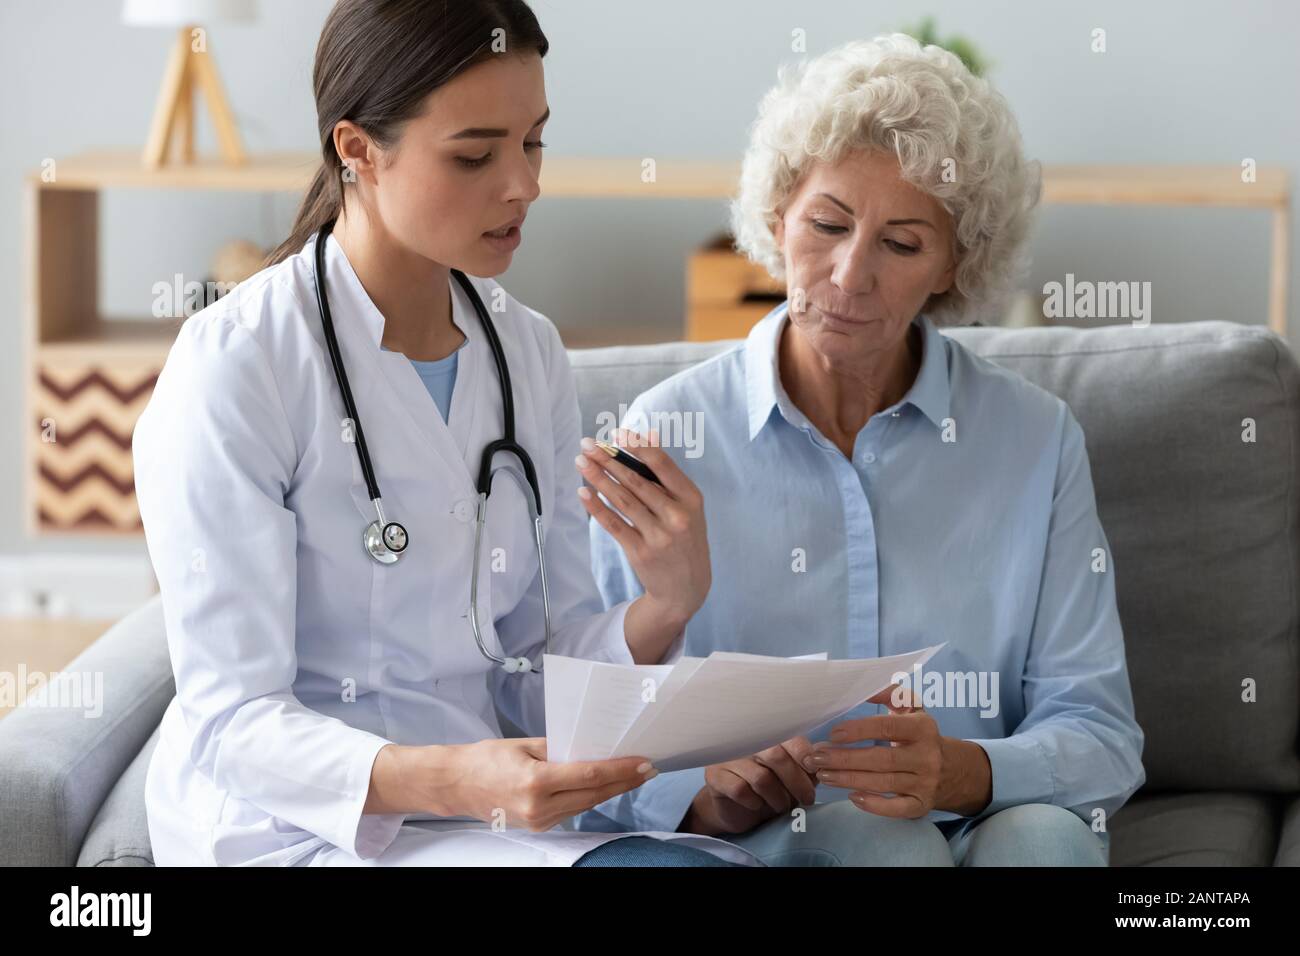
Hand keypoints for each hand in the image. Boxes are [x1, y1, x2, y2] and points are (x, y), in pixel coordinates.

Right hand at [429, 738, 656, 831]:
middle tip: (649, 769)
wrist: (456, 785)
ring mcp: (540, 820)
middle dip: (625, 781)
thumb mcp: (524, 745)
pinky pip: (573, 809)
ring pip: (587, 803)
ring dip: (612, 790)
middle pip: (595, 794)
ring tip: (633, 775)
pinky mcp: (539, 825)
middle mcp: (540, 807)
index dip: (621, 770)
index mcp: (536, 782)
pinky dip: (591, 796)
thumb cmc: (486, 758)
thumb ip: (559, 747)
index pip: (590, 776)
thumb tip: (592, 748)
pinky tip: (605, 785)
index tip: (644, 762)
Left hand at [576, 428, 709, 627]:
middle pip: (636, 481)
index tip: (616, 433)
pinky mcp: (640, 552)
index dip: (638, 446)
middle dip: (608, 460)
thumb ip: (667, 475)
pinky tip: (584, 492)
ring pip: (622, 500)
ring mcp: (659, 536)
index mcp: (691, 499)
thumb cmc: (685, 539)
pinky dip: (597, 507)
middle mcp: (677, 516)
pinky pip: (614, 525)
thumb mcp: (688, 507)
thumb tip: (648, 434)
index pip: (662, 465)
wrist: (686, 588)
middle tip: (587, 445)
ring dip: (598, 479)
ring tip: (581, 462)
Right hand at [679, 736, 818, 835]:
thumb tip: (826, 753)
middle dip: (797, 782)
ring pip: (760, 778)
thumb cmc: (767, 788)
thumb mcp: (792, 776)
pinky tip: (757, 804)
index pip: (788, 736)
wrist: (734, 808)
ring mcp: (727, 756)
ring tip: (782, 806)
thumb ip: (807, 764)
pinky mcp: (715, 775)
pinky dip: (754, 802)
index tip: (814, 770)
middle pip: (776, 756)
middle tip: (807, 799)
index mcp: (766, 734)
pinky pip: (740, 790)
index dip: (804, 753)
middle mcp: (745, 740)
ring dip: (778, 798)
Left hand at [806, 684, 946, 818]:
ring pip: (883, 783)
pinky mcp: (922, 805)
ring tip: (823, 774)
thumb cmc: (920, 734)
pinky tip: (852, 797)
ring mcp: (925, 783)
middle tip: (816, 758)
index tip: (833, 734)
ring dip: (849, 780)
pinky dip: (873, 805)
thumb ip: (888, 692)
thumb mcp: (911, 708)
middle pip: (881, 759)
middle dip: (845, 759)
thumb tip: (861, 687)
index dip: (858, 730)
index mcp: (923, 727)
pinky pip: (896, 809)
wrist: (953, 769)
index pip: (887, 728)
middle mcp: (927, 756)